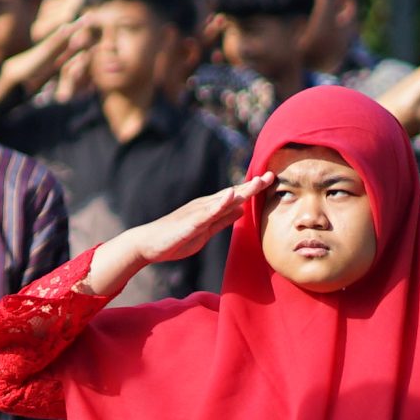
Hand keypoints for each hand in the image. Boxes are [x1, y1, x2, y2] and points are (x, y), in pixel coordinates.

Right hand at [99, 173, 275, 289]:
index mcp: (209, 210)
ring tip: (257, 182)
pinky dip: (220, 203)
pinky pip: (207, 212)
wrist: (148, 244)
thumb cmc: (175, 239)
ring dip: (240, 191)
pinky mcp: (190, 222)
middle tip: (271, 175)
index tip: (270, 180)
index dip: (252, 189)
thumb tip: (241, 209)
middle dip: (252, 186)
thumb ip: (222, 220)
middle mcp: (204, 206)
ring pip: (222, 200)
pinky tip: (230, 195)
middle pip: (232, 195)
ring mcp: (197, 213)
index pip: (235, 198)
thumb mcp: (205, 230)